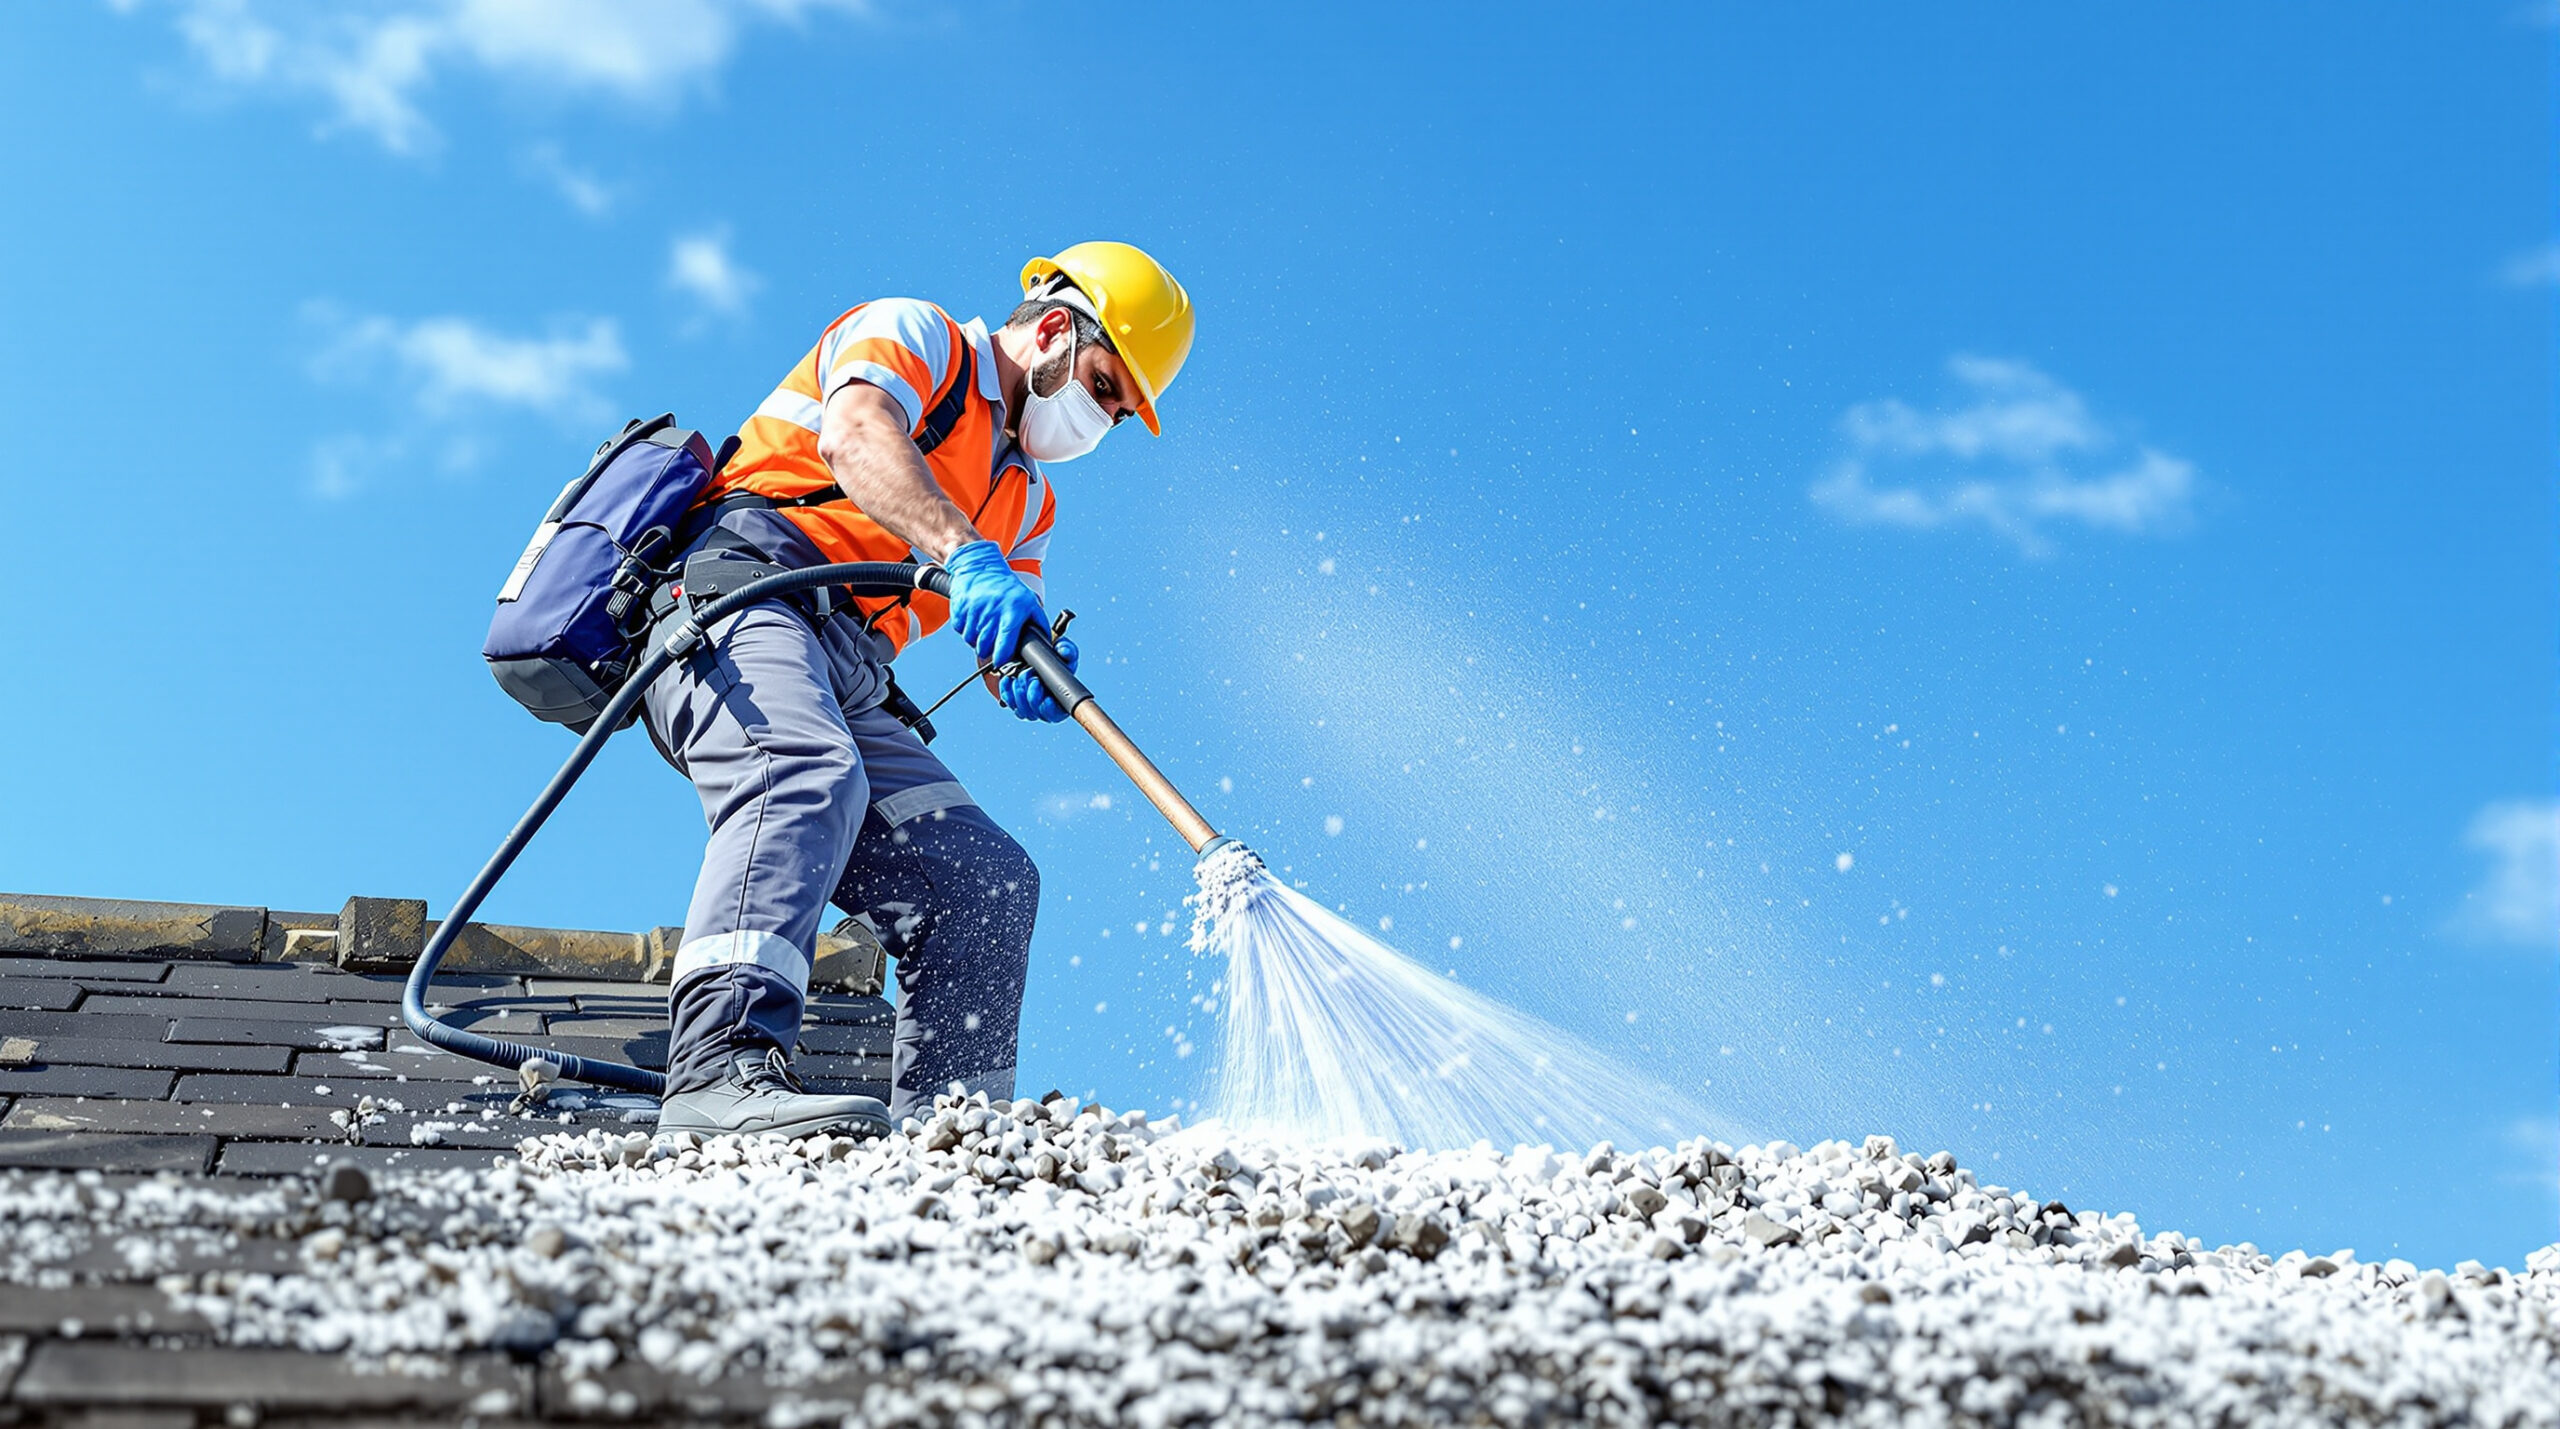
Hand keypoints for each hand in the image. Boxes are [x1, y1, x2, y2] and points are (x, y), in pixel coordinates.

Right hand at [943, 540, 1043, 666]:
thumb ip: (1039, 623)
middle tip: (991, 646)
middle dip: (988, 651)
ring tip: (983, 629)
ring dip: (976, 640)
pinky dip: (965, 629)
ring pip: (971, 640)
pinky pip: (960, 629)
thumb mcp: (1029, 601)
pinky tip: (973, 619)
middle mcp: (993, 612)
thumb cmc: (1007, 587)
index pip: (1005, 645)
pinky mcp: (960, 608)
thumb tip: (1047, 643)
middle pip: (985, 647)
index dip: (1002, 659)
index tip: (1001, 662)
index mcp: (1012, 612)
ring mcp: (974, 610)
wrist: (980, 567)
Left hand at [1000, 637, 1077, 721]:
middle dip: (1032, 698)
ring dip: (1018, 695)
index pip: (1055, 714)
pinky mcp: (1014, 698)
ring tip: (1019, 678)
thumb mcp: (1064, 651)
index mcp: (1060, 699)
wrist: (1038, 655)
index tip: (1047, 699)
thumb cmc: (1054, 656)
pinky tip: (1007, 679)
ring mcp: (1028, 704)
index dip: (1050, 709)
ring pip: (1021, 710)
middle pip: (1036, 714)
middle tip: (1032, 680)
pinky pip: (1008, 701)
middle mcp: (1043, 706)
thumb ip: (1068, 650)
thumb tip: (1064, 652)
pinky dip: (1006, 691)